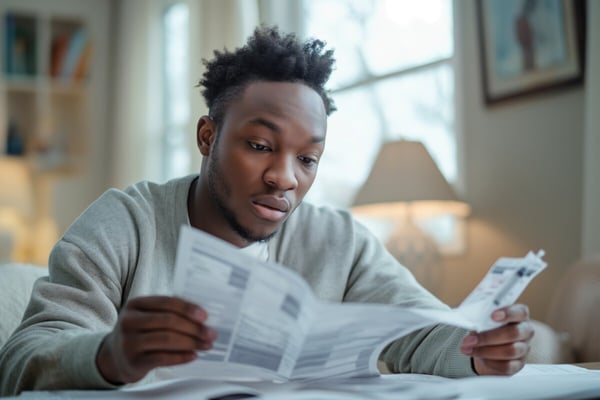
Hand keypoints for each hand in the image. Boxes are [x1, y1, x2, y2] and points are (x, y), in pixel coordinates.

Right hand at [96, 296, 216, 383]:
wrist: (114, 356)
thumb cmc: (139, 331)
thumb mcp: (147, 316)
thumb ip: (169, 312)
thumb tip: (202, 317)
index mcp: (136, 304)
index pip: (166, 302)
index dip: (188, 308)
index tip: (205, 316)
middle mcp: (129, 321)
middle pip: (168, 321)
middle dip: (194, 328)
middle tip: (211, 334)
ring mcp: (129, 342)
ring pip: (167, 340)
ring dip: (192, 343)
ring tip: (206, 345)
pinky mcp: (133, 361)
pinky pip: (163, 358)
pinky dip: (181, 357)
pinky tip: (193, 355)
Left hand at [460, 304, 533, 375]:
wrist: (488, 343)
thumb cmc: (487, 325)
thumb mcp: (484, 316)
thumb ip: (482, 315)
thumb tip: (470, 317)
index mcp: (519, 315)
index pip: (520, 312)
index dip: (508, 313)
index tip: (492, 316)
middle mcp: (525, 331)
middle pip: (513, 333)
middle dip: (488, 337)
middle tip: (469, 339)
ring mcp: (524, 349)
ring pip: (510, 351)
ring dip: (485, 351)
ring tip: (467, 348)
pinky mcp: (518, 364)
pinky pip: (507, 366)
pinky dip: (490, 362)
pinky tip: (477, 356)